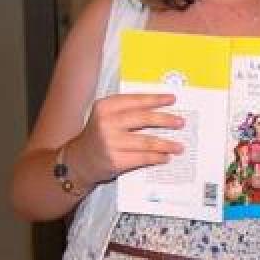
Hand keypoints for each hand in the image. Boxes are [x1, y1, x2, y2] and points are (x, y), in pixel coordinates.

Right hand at [64, 93, 184, 185]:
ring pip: (146, 141)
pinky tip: (165, 157)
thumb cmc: (99, 136)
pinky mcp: (115, 160)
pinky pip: (142, 158)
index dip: (155, 99)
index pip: (135, 100)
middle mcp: (106, 123)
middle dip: (165, 120)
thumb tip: (160, 108)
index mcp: (105, 107)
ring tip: (179, 146)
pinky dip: (157, 157)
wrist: (79, 160)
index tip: (172, 99)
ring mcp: (111, 143)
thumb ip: (127, 110)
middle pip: (143, 119)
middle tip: (180, 122)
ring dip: (166, 144)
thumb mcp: (106, 116)